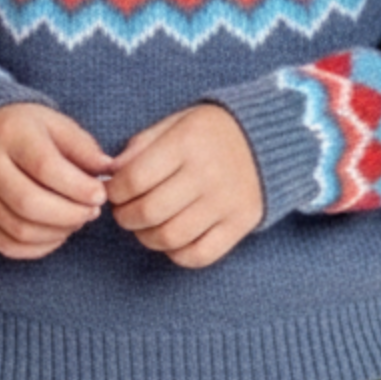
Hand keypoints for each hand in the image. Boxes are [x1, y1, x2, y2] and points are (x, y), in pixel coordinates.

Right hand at [0, 104, 111, 259]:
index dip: (78, 187)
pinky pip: (9, 246)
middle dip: (71, 214)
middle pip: (30, 204)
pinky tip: (57, 233)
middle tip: (92, 212)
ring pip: (21, 230)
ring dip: (59, 232)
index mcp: (9, 134)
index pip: (45, 167)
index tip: (100, 195)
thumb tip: (108, 171)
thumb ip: (82, 147)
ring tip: (77, 220)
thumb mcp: (55, 124)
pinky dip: (40, 247)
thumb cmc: (25, 131)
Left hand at [107, 104, 262, 268]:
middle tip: (125, 211)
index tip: (114, 191)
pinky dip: (177, 253)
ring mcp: (226, 202)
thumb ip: (141, 145)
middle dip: (125, 217)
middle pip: (149, 212)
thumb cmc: (210, 133)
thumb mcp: (176, 124)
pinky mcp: (240, 224)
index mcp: (187, 143)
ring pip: (170, 237)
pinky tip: (172, 238)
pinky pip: (199, 255)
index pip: (135, 179)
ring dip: (146, 237)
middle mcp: (208, 174)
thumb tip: (111, 173)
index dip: (115, 191)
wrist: (269, 140)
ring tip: (145, 226)